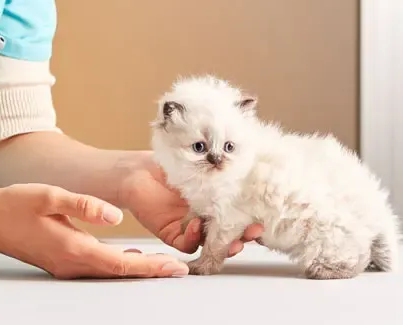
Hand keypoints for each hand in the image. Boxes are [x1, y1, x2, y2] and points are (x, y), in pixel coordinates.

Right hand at [0, 183, 189, 279]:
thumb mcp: (51, 196)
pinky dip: (117, 263)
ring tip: (162, 264)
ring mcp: (65, 266)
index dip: (150, 267)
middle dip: (150, 271)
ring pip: (108, 271)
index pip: (121, 264)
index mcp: (73, 249)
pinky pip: (97, 266)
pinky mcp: (61, 260)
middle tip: (179, 269)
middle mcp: (71, 264)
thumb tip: (116, 217)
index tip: (175, 268)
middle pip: (119, 272)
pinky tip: (129, 254)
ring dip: (135, 268)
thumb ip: (85, 206)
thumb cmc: (15, 204)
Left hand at [118, 154, 263, 255]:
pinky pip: (187, 243)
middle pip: (230, 232)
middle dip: (245, 234)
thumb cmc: (171, 163)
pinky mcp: (172, 234)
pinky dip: (194, 237)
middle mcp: (207, 217)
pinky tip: (198, 224)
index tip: (264, 212)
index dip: (252, 215)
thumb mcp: (202, 162)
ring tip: (235, 239)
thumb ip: (222, 166)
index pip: (239, 213)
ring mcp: (191, 228)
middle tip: (256, 230)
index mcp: (218, 200)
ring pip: (212, 243)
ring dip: (225, 243)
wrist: (138, 169)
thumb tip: (250, 160)